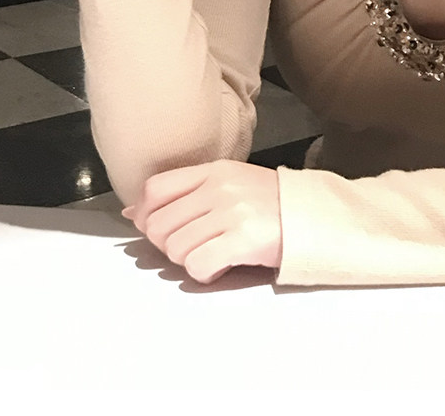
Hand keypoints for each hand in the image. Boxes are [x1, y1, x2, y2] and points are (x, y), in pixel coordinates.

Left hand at [122, 161, 282, 283]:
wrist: (310, 216)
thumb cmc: (266, 202)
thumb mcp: (227, 182)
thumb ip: (184, 192)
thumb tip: (135, 213)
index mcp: (212, 170)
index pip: (155, 188)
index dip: (145, 215)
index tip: (153, 228)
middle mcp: (219, 188)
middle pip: (160, 224)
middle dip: (166, 244)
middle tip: (188, 247)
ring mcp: (231, 213)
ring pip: (176, 248)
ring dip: (187, 260)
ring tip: (208, 255)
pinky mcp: (243, 240)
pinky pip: (198, 265)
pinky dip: (203, 274)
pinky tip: (219, 267)